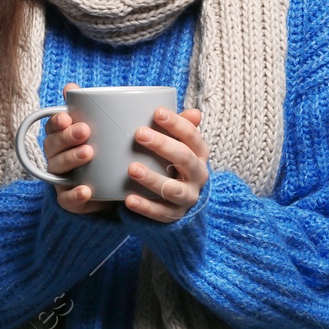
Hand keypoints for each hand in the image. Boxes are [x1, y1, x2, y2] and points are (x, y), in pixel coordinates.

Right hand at [43, 82, 114, 214]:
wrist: (110, 189)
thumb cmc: (101, 153)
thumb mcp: (98, 131)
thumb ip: (87, 109)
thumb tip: (71, 85)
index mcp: (61, 138)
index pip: (52, 127)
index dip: (57, 121)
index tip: (66, 116)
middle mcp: (56, 157)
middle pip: (53, 145)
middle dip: (67, 137)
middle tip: (85, 131)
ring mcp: (61, 179)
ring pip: (59, 167)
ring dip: (72, 159)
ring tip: (89, 153)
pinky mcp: (70, 200)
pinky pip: (68, 198)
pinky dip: (75, 194)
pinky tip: (86, 189)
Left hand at [124, 105, 209, 223]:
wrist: (185, 202)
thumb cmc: (177, 164)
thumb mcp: (182, 146)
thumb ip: (182, 128)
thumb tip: (194, 112)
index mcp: (200, 154)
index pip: (192, 136)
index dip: (177, 124)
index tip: (157, 112)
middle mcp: (198, 175)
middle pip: (184, 158)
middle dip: (162, 145)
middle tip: (139, 133)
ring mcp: (188, 197)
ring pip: (173, 189)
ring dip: (152, 179)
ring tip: (132, 168)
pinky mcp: (175, 215)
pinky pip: (160, 212)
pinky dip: (145, 206)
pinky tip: (129, 199)